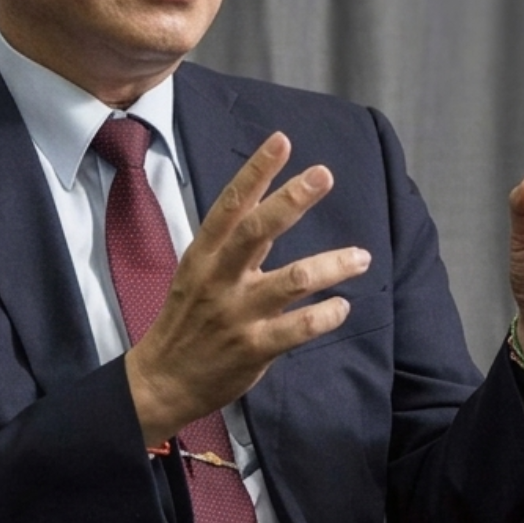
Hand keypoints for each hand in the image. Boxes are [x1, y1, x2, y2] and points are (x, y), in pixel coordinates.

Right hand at [125, 132, 371, 446]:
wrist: (162, 381)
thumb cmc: (187, 320)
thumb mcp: (197, 272)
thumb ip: (232, 241)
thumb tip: (271, 200)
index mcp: (203, 255)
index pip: (230, 205)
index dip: (255, 172)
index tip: (281, 141)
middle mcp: (219, 279)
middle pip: (256, 231)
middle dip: (291, 200)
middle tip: (323, 174)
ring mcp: (236, 314)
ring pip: (290, 281)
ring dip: (330, 265)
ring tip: (361, 257)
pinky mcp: (252, 349)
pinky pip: (296, 329)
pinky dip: (324, 316)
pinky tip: (342, 306)